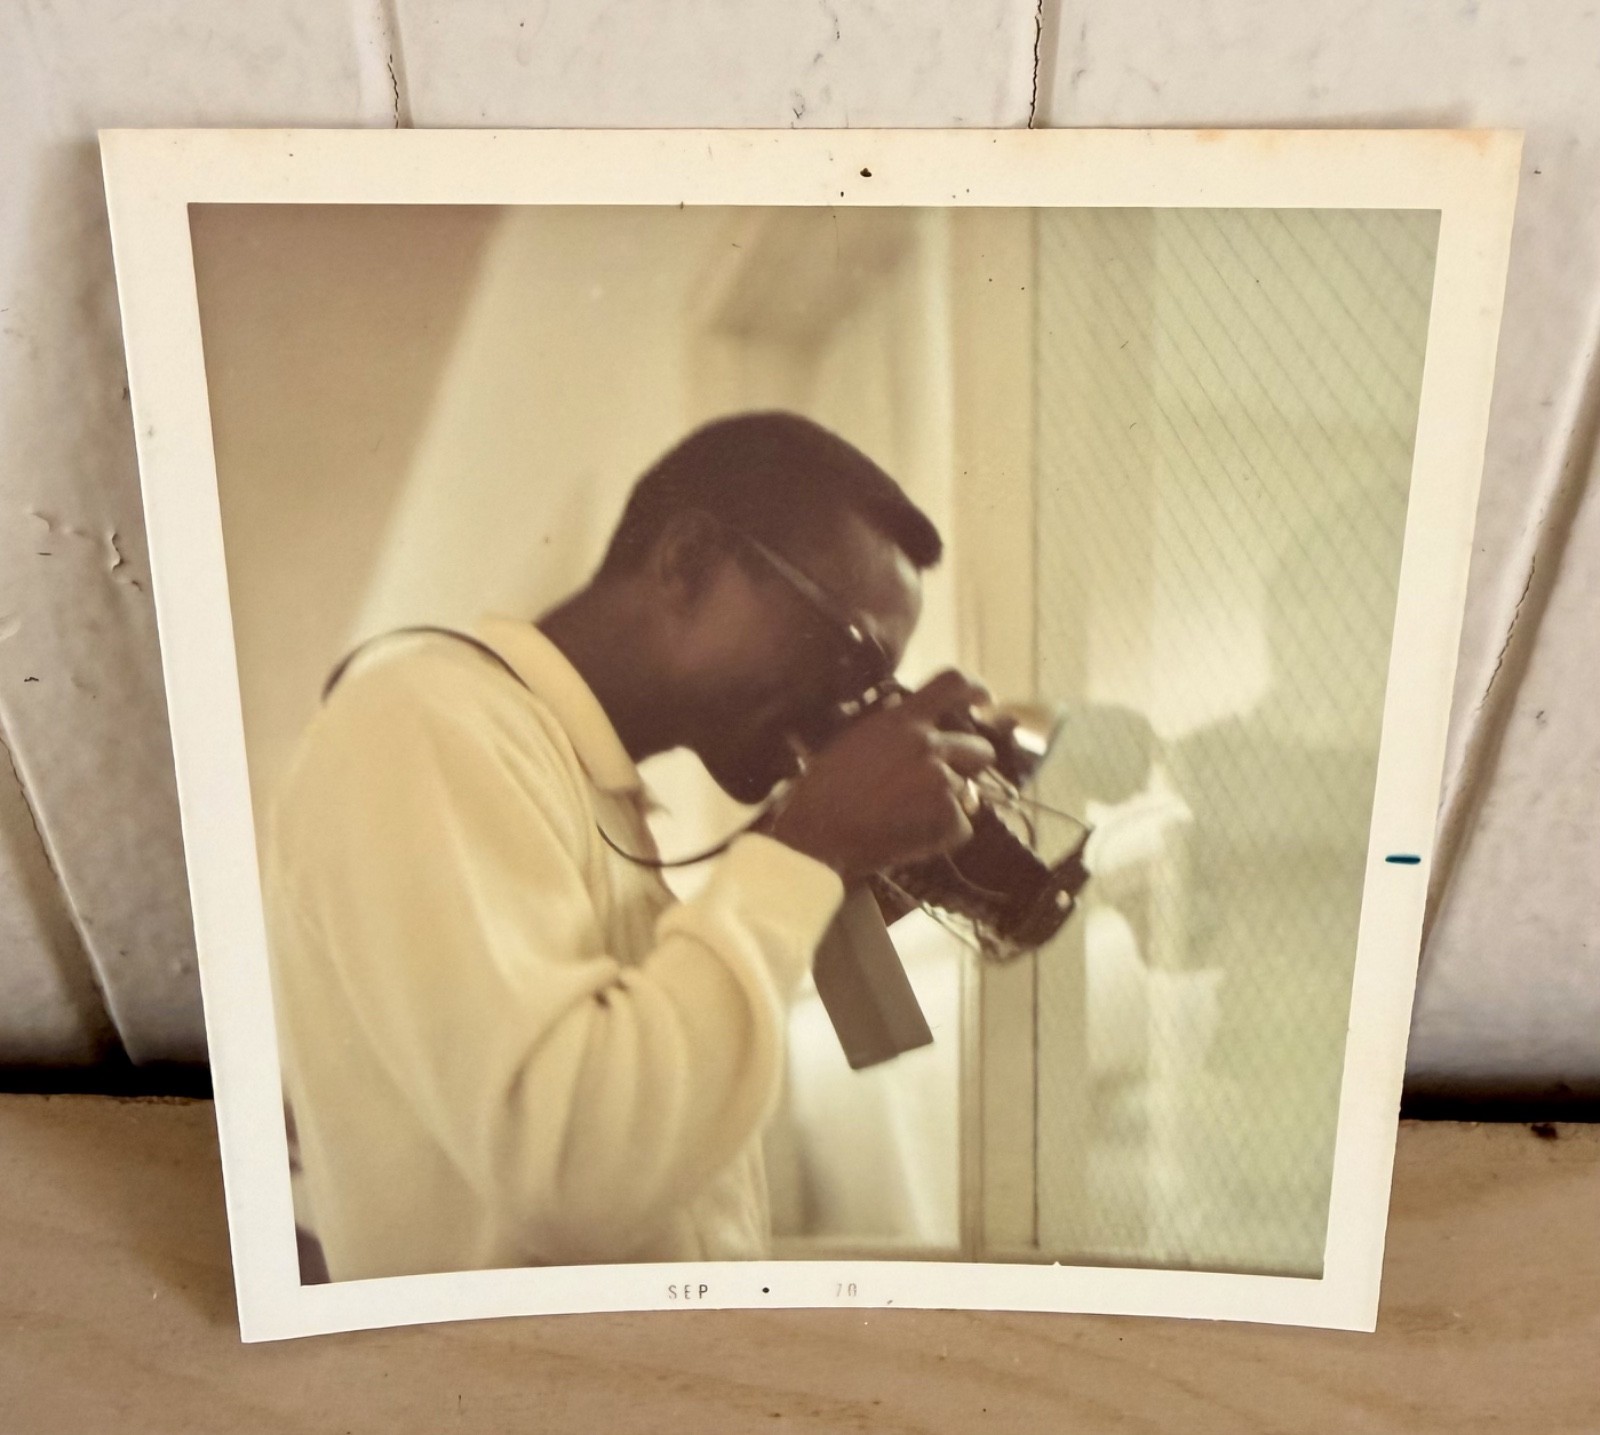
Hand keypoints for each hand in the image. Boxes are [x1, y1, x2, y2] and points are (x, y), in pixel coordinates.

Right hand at [766, 670, 996, 885]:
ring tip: (907, 817)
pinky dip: (943, 836)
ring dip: (947, 805)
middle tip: (941, 785)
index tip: (984, 701)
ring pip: (966, 793)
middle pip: (979, 749)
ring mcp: (941, 779)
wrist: (815, 831)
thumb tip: (920, 733)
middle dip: (968, 767)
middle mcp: (928, 744)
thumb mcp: (857, 739)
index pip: (954, 684)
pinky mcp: (947, 816)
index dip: (976, 689)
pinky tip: (911, 836)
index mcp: (903, 720)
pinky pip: (962, 827)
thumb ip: (894, 730)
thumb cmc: (824, 788)